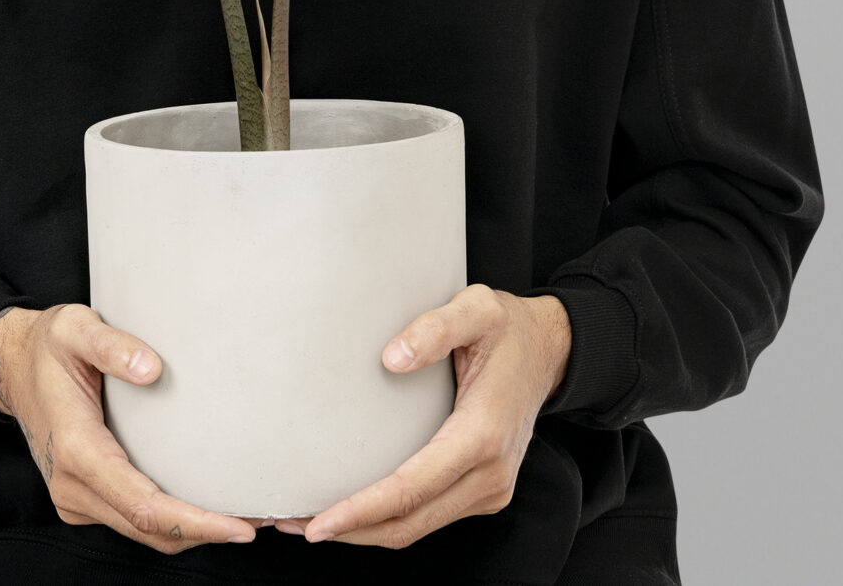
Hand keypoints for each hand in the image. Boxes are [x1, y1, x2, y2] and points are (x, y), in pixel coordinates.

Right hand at [0, 303, 258, 553]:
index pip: (144, 506)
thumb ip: (110, 344)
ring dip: (193, 533)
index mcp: (76, 450)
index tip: (239, 527)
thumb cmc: (46, 346)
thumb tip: (152, 367)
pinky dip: (172, 523)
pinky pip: (132, 522)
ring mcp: (75, 497)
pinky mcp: (83, 497)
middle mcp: (72, 486)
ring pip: (143, 533)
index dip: (195, 522)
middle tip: (263, 522)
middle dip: (207, 533)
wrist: (10, 366)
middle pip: (150, 530)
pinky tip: (206, 506)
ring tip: (246, 518)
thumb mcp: (73, 328)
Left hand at [285, 285, 572, 547]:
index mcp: (483, 435)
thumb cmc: (509, 329)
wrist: (550, 351)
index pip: (412, 489)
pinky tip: (353, 509)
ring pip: (417, 528)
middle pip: (409, 523)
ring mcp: (490, 488)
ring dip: (364, 532)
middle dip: (350, 531)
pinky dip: (388, 521)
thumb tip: (392, 358)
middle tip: (292, 523)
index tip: (318, 522)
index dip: (361, 511)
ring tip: (310, 520)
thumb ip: (436, 327)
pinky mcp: (483, 491)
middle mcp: (490, 474)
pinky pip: (429, 517)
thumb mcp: (478, 309)